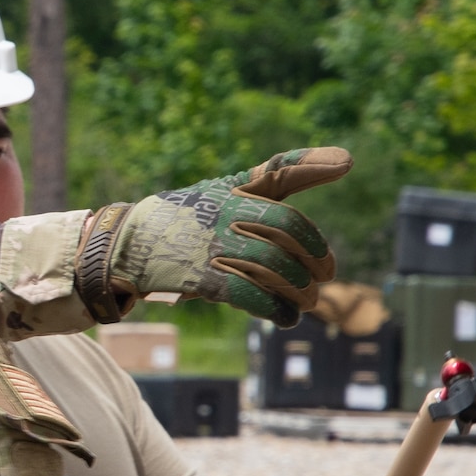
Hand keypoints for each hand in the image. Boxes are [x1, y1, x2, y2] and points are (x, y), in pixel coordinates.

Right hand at [82, 147, 350, 327]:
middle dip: (312, 262)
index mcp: (235, 193)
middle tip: (323, 279)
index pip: (284, 205)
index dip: (313, 238)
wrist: (127, 241)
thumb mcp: (234, 185)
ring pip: (269, 267)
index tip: (328, 262)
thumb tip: (349, 159)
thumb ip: (287, 171)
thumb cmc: (192, 213)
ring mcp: (210, 247)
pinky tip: (285, 316)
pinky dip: (273, 308)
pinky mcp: (197, 277)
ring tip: (307, 302)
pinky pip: (246, 293)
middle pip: (283, 237)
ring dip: (297, 290)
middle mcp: (224, 216)